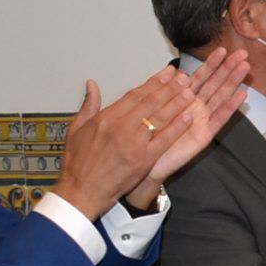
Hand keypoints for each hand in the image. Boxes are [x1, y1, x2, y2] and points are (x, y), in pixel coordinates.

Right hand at [54, 66, 202, 216]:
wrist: (81, 191)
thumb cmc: (78, 164)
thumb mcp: (76, 129)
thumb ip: (88, 105)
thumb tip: (92, 85)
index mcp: (105, 119)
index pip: (134, 95)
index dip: (153, 82)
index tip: (166, 73)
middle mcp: (120, 128)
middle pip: (150, 103)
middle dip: (169, 88)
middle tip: (183, 77)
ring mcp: (133, 144)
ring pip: (159, 118)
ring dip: (177, 103)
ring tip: (190, 91)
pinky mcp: (143, 160)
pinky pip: (164, 140)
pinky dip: (177, 127)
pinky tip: (188, 117)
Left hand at [125, 48, 248, 209]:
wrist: (143, 164)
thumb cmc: (147, 139)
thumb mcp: (150, 108)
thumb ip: (161, 89)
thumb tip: (172, 70)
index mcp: (182, 101)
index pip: (200, 78)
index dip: (211, 64)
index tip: (222, 49)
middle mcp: (195, 109)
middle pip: (214, 84)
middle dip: (228, 68)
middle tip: (242, 53)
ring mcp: (201, 121)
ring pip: (220, 97)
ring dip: (233, 82)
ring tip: (245, 67)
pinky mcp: (204, 135)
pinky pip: (219, 119)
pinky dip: (230, 107)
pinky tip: (241, 95)